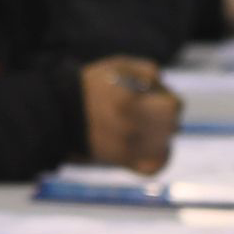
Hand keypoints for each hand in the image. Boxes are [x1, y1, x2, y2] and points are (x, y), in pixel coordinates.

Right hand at [78, 58, 178, 172]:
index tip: (153, 94)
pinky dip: (157, 157)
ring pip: (166, 146)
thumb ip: (148, 72)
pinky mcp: (122, 161)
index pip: (173, 107)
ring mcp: (126, 149)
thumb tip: (164, 89)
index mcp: (129, 103)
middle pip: (172, 127)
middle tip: (150, 108)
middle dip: (165, 115)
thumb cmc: (91, 85)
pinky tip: (149, 144)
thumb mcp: (119, 66)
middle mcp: (130, 129)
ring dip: (161, 134)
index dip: (166, 97)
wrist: (60, 113)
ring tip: (147, 124)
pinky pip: (154, 167)